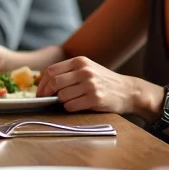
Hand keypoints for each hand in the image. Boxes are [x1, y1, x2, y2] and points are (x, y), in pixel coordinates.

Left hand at [36, 56, 154, 114]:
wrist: (128, 91)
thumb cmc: (103, 81)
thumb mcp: (87, 69)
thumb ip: (68, 72)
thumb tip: (44, 84)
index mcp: (79, 61)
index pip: (51, 71)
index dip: (42, 83)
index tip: (40, 92)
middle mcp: (84, 71)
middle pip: (54, 82)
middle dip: (47, 93)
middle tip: (46, 100)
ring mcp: (90, 84)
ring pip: (62, 95)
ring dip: (60, 102)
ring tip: (66, 102)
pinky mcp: (95, 98)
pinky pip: (72, 105)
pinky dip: (69, 108)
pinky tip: (75, 106)